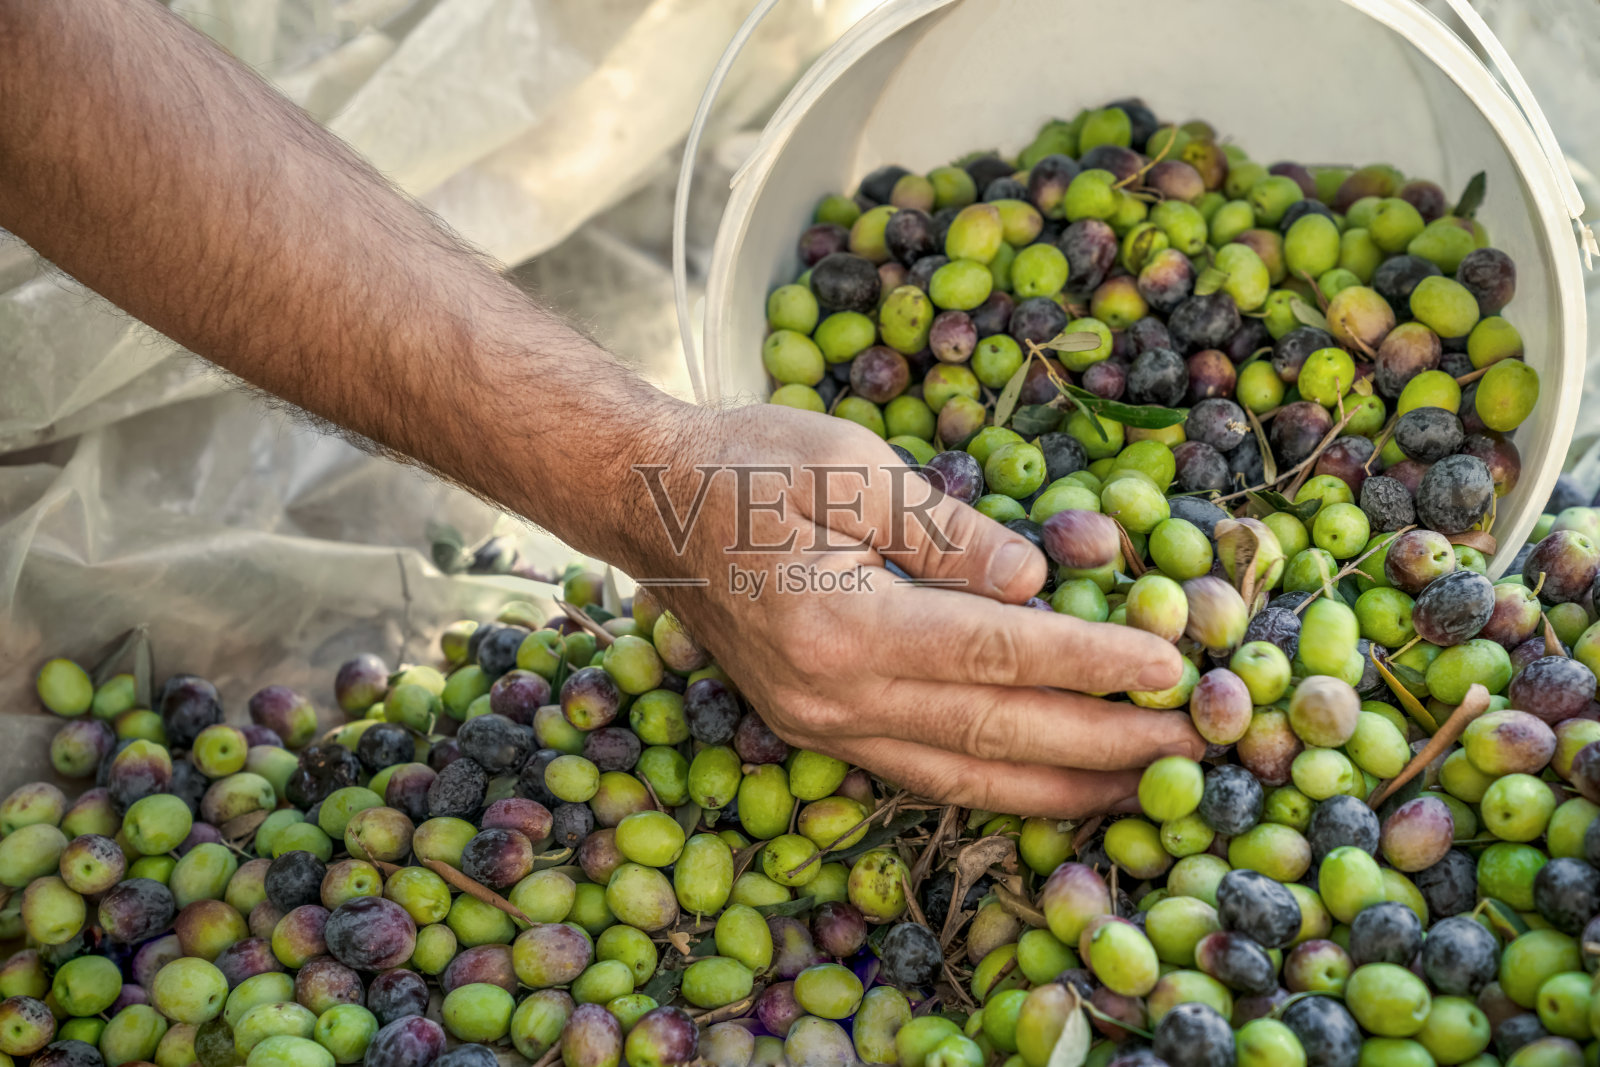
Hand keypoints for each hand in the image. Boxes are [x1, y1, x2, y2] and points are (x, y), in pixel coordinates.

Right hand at [633, 404, 1204, 817]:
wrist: (649, 506)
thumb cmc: (746, 466)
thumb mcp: (849, 466)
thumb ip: (948, 530)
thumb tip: (1036, 582)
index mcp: (840, 626)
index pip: (996, 654)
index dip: (1091, 662)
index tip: (1169, 666)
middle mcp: (830, 698)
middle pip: (993, 733)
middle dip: (1102, 744)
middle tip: (1192, 749)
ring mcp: (819, 726)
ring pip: (962, 776)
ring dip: (1060, 788)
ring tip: (1143, 793)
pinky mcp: (815, 732)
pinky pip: (922, 774)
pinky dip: (995, 787)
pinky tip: (1051, 787)